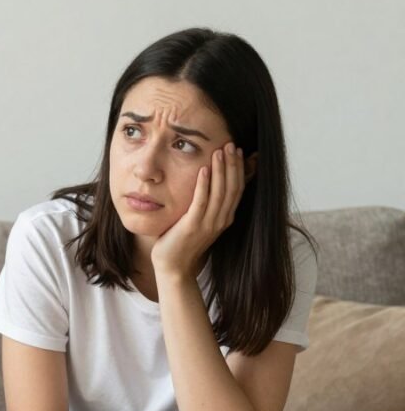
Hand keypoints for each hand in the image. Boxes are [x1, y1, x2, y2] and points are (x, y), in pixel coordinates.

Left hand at [151, 142, 244, 278]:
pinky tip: (203, 169)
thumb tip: (208, 184)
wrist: (173, 266)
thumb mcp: (199, 219)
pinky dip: (203, 184)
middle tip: (230, 144)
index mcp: (225, 217)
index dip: (238, 168)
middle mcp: (221, 220)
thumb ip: (206, 203)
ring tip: (219, 151)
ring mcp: (208, 224)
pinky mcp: (192, 226)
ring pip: (220, 192)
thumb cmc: (182, 241)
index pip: (237, 188)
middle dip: (232, 164)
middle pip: (232, 187)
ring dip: (220, 170)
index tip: (236, 150)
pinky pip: (201, 202)